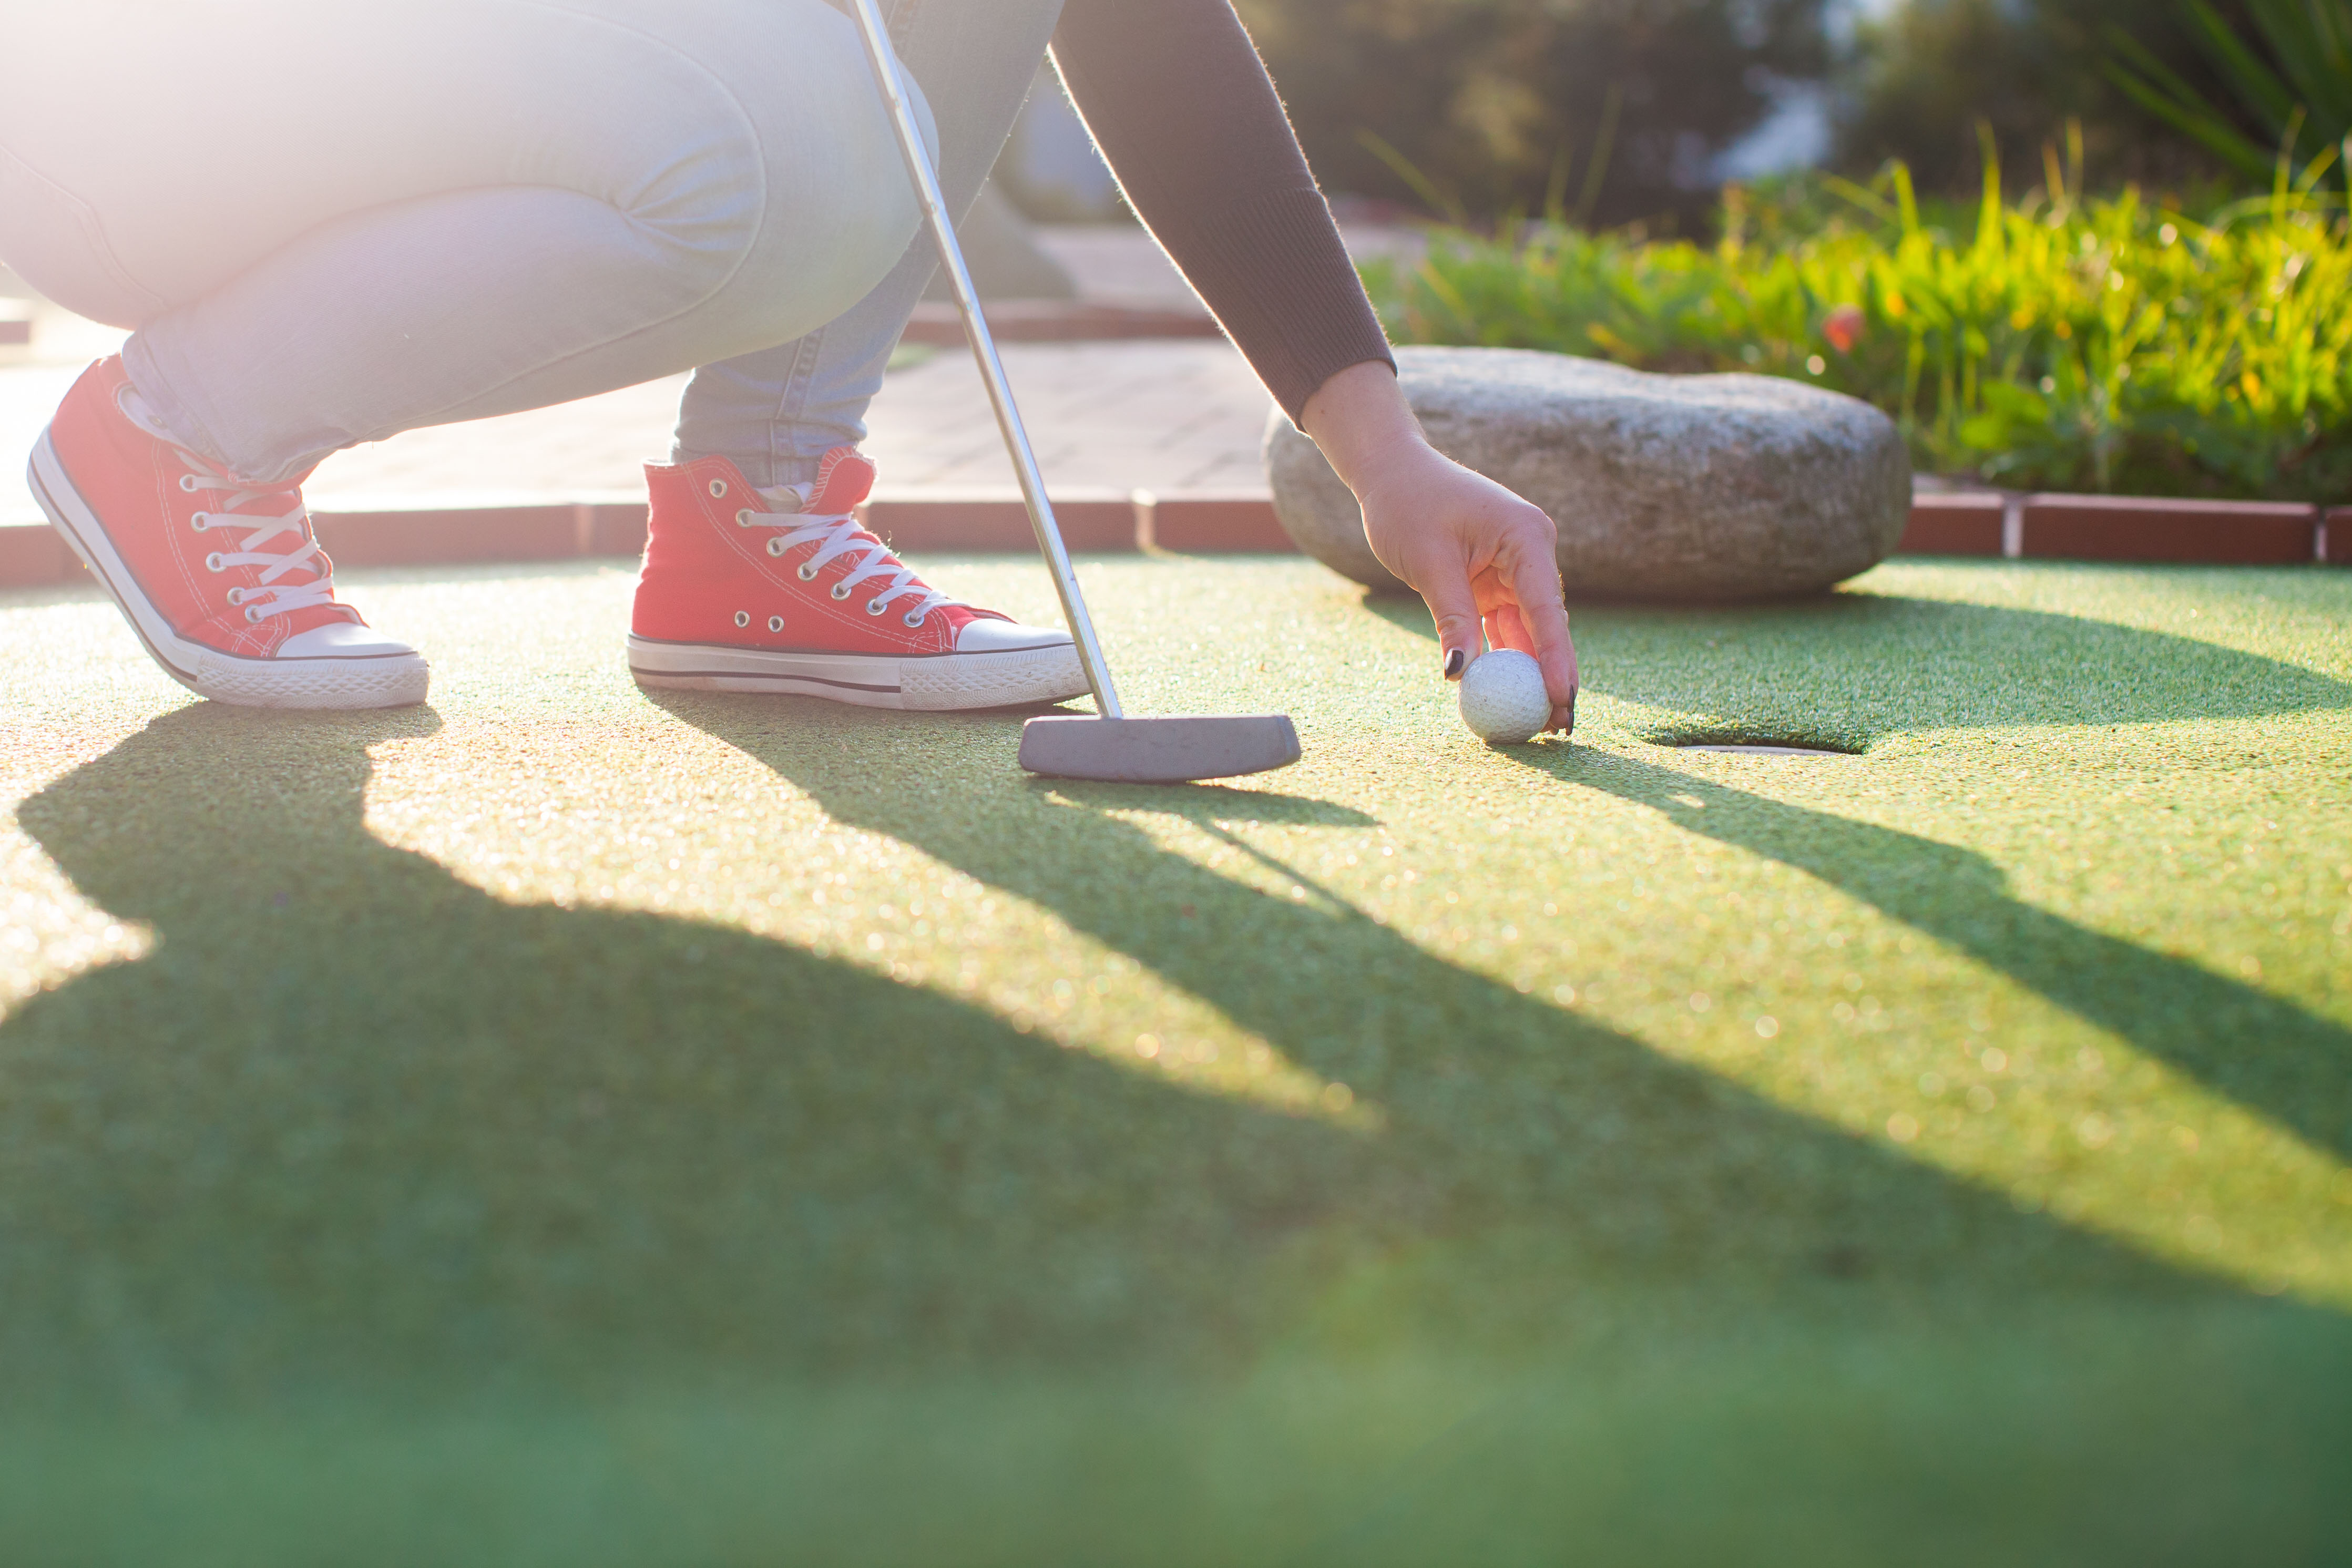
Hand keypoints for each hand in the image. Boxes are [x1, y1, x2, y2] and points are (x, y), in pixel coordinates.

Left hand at [1300, 362, 1577, 732]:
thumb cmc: (1407, 504)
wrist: (1391, 472)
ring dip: (1531, 674)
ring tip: (1540, 724)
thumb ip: (1452, 618)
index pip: (1547, 609)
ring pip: (1530, 631)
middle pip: (1548, 625)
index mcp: (1526, 536)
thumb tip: (1460, 674)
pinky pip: (1508, 627)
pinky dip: (1506, 659)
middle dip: (1552, 676)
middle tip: (1558, 727)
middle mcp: (1531, 552)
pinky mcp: (1499, 581)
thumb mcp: (1428, 563)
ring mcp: (1517, 568)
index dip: (1556, 659)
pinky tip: (1509, 695)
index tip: (1562, 699)